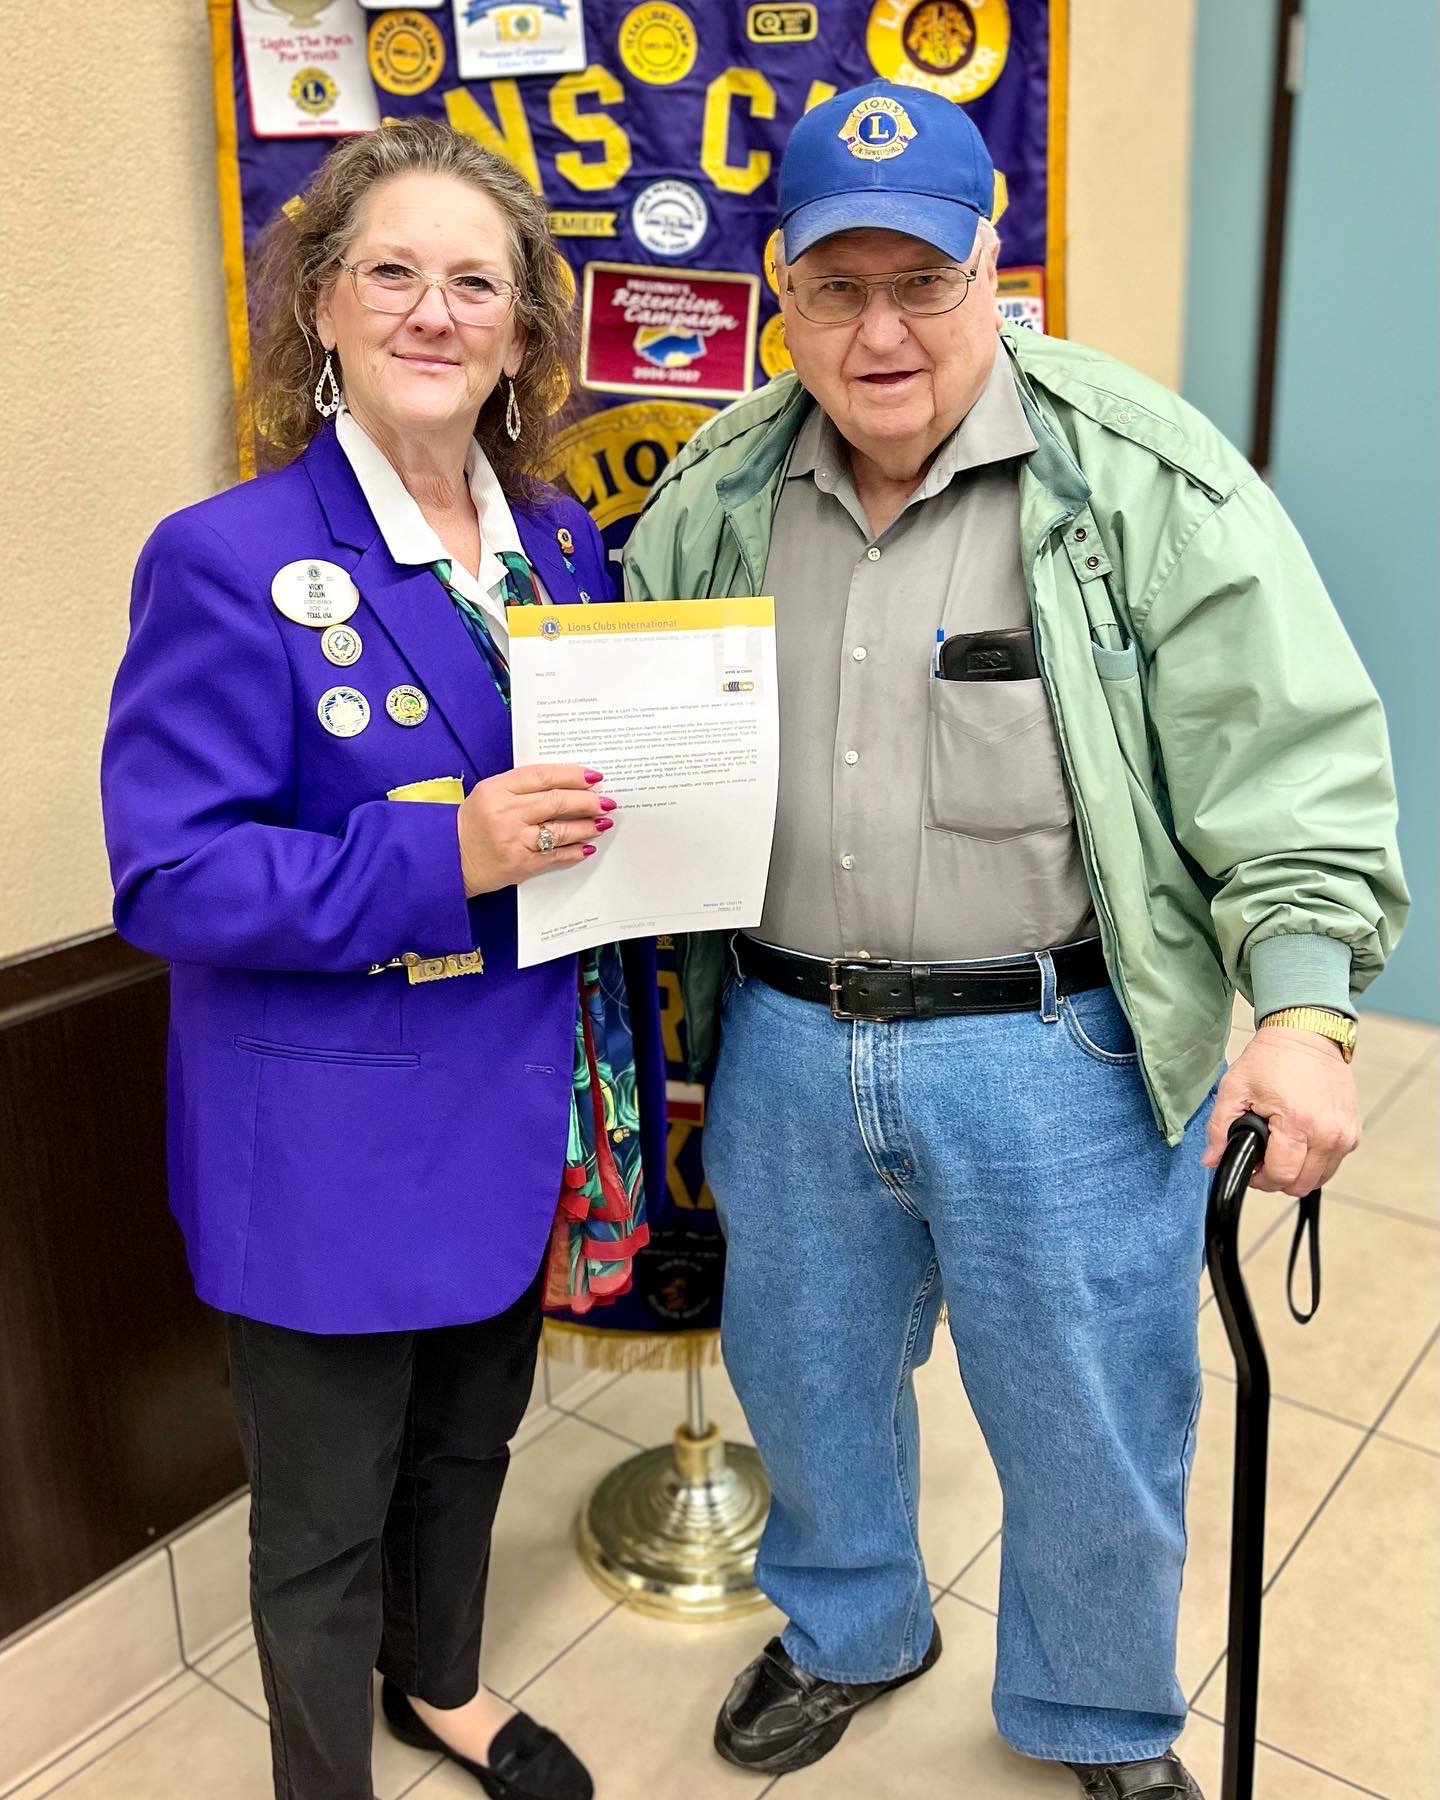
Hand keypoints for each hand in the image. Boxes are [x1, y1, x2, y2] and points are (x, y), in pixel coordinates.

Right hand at [456, 764, 613, 896]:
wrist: (449, 857)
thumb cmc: (472, 823)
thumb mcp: (490, 793)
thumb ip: (522, 786)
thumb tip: (565, 784)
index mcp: (497, 790)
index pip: (542, 776)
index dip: (572, 775)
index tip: (593, 777)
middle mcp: (506, 814)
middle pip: (556, 801)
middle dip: (586, 801)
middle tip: (605, 801)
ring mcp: (514, 841)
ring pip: (560, 830)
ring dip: (587, 826)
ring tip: (602, 822)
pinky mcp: (520, 865)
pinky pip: (555, 856)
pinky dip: (574, 851)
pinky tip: (587, 846)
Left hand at [1202, 1027, 1360, 1195]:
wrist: (1306, 1034)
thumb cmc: (1271, 1058)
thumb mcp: (1234, 1088)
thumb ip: (1219, 1128)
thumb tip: (1212, 1160)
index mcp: (1298, 1123)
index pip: (1281, 1175)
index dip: (1260, 1178)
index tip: (1251, 1167)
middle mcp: (1329, 1133)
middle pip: (1302, 1183)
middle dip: (1278, 1178)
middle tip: (1263, 1158)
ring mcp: (1345, 1133)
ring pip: (1320, 1178)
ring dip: (1298, 1171)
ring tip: (1280, 1149)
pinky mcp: (1354, 1130)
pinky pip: (1334, 1162)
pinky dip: (1316, 1160)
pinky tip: (1299, 1141)